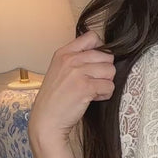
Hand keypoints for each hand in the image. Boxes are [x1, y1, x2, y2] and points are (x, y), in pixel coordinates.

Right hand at [29, 30, 114, 145]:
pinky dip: (105, 95)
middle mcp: (70, 59)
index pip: (92, 37)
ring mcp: (78, 72)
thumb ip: (77, 59)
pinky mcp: (86, 87)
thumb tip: (102, 54)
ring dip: (106, 83)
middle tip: (94, 82)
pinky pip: (110, 86)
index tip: (96, 63)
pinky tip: (93, 98)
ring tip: (93, 91)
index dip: (101, 50)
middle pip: (107, 56)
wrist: (46, 120)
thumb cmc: (55, 99)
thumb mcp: (60, 70)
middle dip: (105, 71)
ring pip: (111, 71)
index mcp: (64, 53)